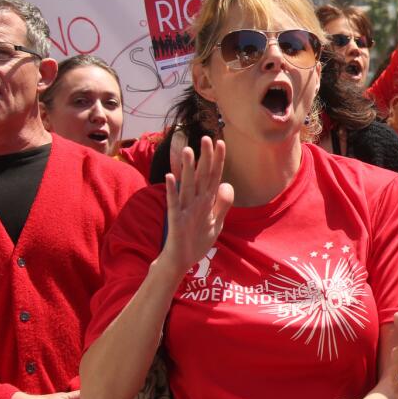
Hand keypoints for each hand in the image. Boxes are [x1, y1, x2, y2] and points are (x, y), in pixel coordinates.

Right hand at [160, 136, 233, 276]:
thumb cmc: (197, 240)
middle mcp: (195, 202)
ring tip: (188, 151)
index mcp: (206, 202)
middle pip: (202, 177)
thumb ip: (223, 205)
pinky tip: (170, 177)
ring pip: (187, 186)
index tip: (221, 143)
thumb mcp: (216, 223)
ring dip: (187, 169)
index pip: (214, 177)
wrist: (182, 260)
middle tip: (206, 137)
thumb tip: (227, 184)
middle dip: (205, 158)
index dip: (218, 161)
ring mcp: (184, 210)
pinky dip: (172, 191)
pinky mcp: (175, 221)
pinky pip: (173, 203)